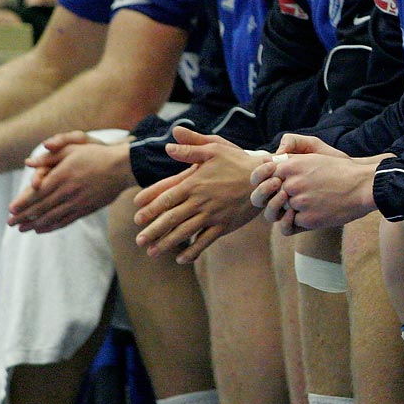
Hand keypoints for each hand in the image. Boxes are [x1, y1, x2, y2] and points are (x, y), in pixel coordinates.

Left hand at [8, 132, 132, 232]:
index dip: (23, 203)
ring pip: (52, 217)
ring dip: (35, 224)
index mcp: (62, 175)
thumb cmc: (96, 155)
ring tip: (22, 229)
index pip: (37, 193)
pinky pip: (66, 221)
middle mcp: (68, 191)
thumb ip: (49, 157)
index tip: (10, 210)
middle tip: (11, 223)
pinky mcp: (86, 209)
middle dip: (24, 216)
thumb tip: (28, 162)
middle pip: (42, 207)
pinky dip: (52, 226)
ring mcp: (78, 202)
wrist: (122, 168)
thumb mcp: (72, 149)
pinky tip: (42, 229)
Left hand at [133, 128, 260, 261]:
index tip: (138, 216)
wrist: (265, 179)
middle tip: (139, 240)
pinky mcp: (224, 226)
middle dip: (153, 231)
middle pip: (171, 218)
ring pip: (184, 232)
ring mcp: (212, 215)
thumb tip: (169, 144)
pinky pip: (205, 241)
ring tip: (152, 252)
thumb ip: (190, 147)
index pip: (167, 197)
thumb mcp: (214, 147)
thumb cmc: (238, 161)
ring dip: (167, 243)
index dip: (150, 208)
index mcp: (195, 182)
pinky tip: (180, 258)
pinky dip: (192, 250)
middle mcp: (200, 201)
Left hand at [252, 153, 381, 231]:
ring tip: (307, 207)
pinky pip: (290, 225)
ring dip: (291, 211)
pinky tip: (315, 215)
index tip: (277, 187)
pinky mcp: (307, 219)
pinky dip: (300, 222)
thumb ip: (290, 163)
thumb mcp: (314, 158)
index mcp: (291, 165)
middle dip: (281, 199)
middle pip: (271, 196)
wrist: (363, 186)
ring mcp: (299, 202)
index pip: (264, 178)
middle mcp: (291, 183)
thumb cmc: (340, 171)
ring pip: (280, 212)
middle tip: (296, 199)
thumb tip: (270, 168)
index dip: (268, 184)